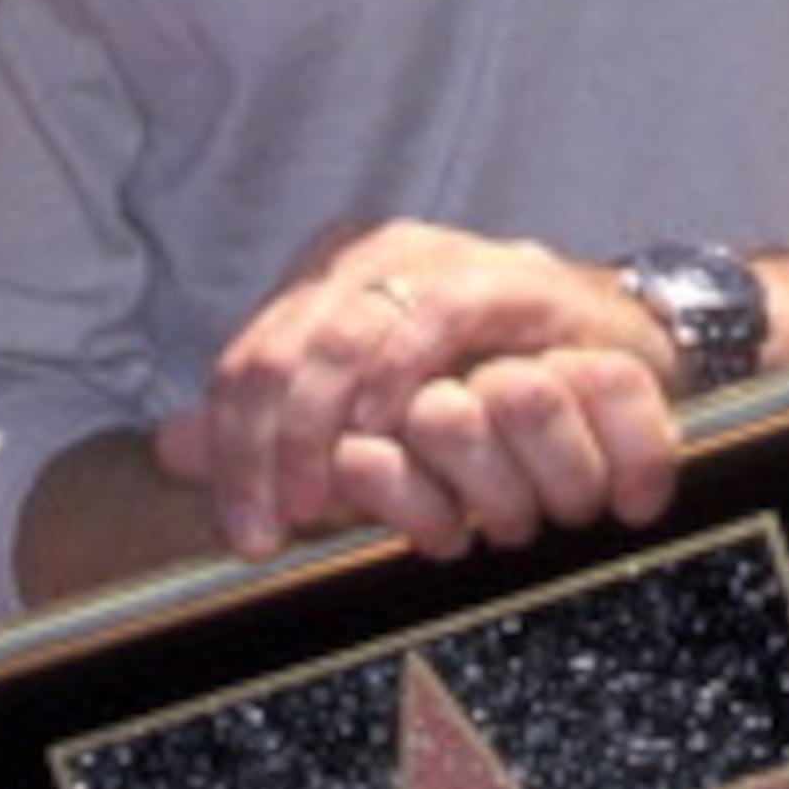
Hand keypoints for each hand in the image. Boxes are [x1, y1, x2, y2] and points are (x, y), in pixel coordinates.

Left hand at [153, 221, 684, 561]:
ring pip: (344, 332)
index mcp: (328, 278)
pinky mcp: (508, 276)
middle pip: (281, 349)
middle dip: (265, 448)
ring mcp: (442, 258)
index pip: (250, 361)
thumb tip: (170, 448)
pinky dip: (399, 378)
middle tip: (273, 527)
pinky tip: (387, 435)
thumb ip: (278, 424)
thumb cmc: (491, 385)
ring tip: (319, 500)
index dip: (233, 452)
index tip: (245, 533)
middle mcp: (375, 254)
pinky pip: (433, 318)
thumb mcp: (370, 413)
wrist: (618, 352)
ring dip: (321, 426)